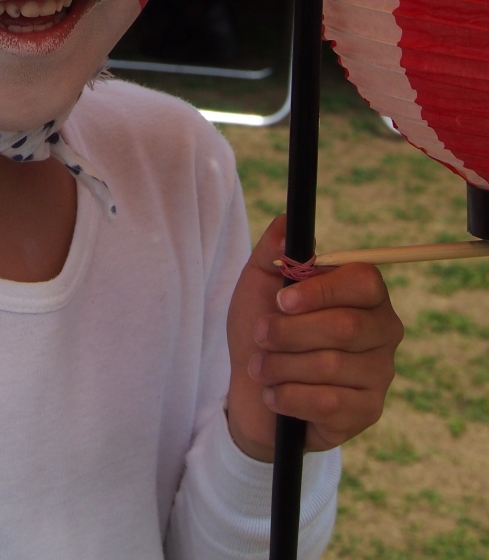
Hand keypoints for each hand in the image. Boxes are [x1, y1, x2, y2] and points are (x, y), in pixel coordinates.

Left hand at [225, 216, 403, 461]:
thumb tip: (286, 222)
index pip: (364, 282)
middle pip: (346, 327)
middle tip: (260, 335)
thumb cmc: (262, 328)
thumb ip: (272, 251)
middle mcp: (382, 330)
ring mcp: (379, 373)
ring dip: (281, 366)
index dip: (322, 290)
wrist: (253, 389)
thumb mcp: (258, 284)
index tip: (282, 300)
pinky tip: (273, 394)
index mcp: (363, 293)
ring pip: (331, 366)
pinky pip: (328, 402)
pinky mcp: (367, 411)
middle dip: (290, 333)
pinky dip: (289, 396)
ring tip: (259, 367)